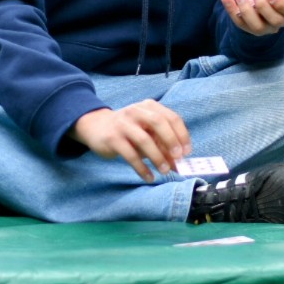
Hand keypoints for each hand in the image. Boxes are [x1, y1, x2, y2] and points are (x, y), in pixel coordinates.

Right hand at [70, 101, 191, 180]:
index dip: (182, 135)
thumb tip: (178, 164)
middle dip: (171, 141)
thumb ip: (162, 145)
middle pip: (159, 122)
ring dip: (157, 157)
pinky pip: (130, 155)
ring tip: (164, 171)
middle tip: (178, 158)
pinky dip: (142, 168)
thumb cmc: (128, 130)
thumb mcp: (147, 133)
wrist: (96, 127)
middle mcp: (136, 111)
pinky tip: (149, 177)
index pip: (171, 117)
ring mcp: (123, 124)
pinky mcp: (112, 138)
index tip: (187, 152)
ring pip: (144, 140)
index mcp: (149, 107)